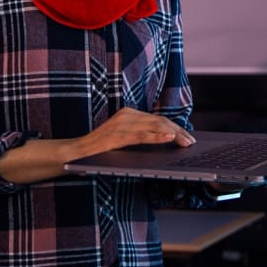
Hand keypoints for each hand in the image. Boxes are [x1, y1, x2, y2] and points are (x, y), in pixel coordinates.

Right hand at [81, 107, 195, 157]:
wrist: (76, 152)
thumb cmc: (100, 149)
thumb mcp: (123, 138)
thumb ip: (139, 136)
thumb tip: (165, 140)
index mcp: (129, 113)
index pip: (158, 119)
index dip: (175, 127)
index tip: (188, 136)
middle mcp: (127, 114)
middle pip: (159, 121)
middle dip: (178, 131)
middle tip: (191, 141)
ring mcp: (122, 123)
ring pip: (154, 126)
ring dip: (173, 135)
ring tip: (185, 142)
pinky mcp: (117, 135)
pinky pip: (141, 135)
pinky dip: (157, 137)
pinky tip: (168, 139)